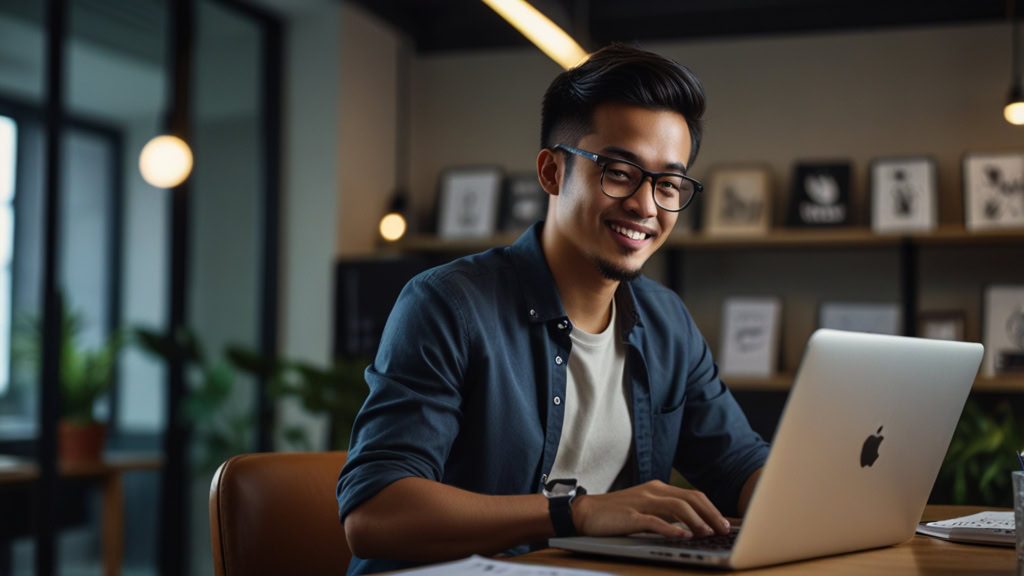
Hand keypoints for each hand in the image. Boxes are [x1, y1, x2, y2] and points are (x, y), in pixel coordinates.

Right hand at [571, 480, 729, 538]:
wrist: (584, 512)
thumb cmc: (616, 514)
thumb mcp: (644, 508)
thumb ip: (665, 513)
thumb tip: (691, 526)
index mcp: (658, 488)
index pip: (693, 495)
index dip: (712, 509)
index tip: (725, 523)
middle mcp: (653, 491)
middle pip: (691, 498)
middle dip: (711, 514)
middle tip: (725, 529)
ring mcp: (642, 502)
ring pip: (677, 507)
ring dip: (697, 521)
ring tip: (708, 533)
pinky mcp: (631, 515)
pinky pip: (655, 520)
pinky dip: (672, 528)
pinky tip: (684, 536)